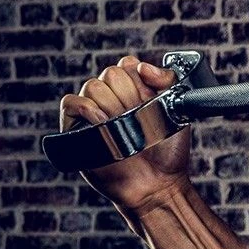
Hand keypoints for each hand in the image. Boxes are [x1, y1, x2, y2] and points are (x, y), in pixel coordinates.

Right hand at [59, 56, 191, 210]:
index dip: (140, 79)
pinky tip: (103, 123)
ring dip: (113, 106)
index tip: (151, 98)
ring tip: (125, 128)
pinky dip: (87, 109)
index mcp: (134, 90)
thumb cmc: (167, 150)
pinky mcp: (75, 127)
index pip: (128, 64)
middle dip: (130, 95)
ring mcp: (92, 111)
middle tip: (140, 119)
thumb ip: (167, 81)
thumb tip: (143, 66)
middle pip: (111, 73)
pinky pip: (71, 102)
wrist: (156, 183)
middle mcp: (111, 97)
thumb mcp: (177, 111)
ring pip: (93, 86)